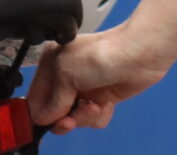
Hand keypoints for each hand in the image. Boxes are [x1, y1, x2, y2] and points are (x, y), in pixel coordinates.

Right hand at [28, 18, 176, 133]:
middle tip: (71, 117)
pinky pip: (92, 119)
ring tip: (94, 105)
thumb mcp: (67, 75)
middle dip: (64, 119)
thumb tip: (45, 118)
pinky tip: (106, 104)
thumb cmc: (107, 52)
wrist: (141, 54)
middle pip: (53, 113)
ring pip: (73, 119)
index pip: (34, 99)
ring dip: (84, 117)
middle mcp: (66, 76)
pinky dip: (99, 116)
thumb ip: (53, 101)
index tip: (48, 123)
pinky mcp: (101, 97)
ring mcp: (84, 88)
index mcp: (51, 64)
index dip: (40, 115)